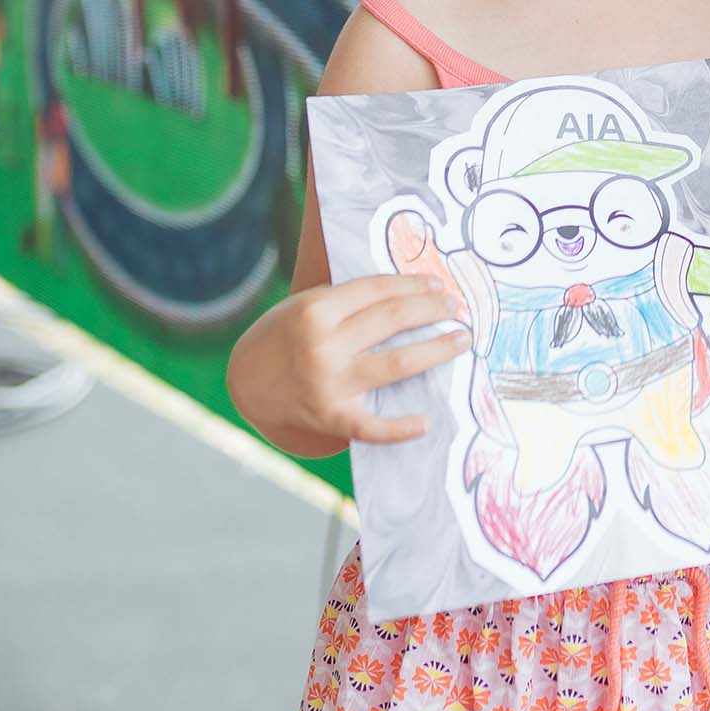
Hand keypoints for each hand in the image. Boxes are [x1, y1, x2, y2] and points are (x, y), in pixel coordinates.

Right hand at [274, 273, 469, 445]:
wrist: (248, 383)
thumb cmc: (286, 336)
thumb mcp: (307, 305)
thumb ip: (349, 300)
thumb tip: (409, 291)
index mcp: (316, 311)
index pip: (378, 290)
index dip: (413, 284)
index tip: (437, 283)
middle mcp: (323, 346)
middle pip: (393, 320)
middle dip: (431, 309)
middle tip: (455, 306)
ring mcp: (330, 385)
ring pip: (398, 364)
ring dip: (436, 350)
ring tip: (461, 339)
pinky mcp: (333, 419)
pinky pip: (373, 426)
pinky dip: (400, 427)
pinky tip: (425, 421)